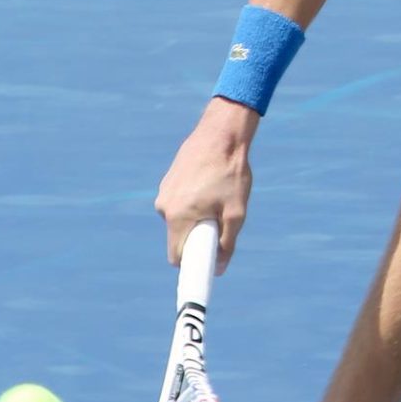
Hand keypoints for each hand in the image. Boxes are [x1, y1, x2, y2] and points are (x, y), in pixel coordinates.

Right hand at [154, 98, 259, 271]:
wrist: (222, 133)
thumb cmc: (231, 172)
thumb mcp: (236, 211)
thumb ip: (227, 243)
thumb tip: (219, 268)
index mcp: (178, 216)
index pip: (176, 256)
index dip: (191, 263)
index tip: (205, 264)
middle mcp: (164, 206)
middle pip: (178, 237)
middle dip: (197, 236)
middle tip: (220, 221)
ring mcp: (164, 192)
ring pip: (179, 218)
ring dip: (196, 216)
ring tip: (218, 197)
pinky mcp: (168, 180)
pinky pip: (179, 202)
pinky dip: (192, 202)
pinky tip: (210, 185)